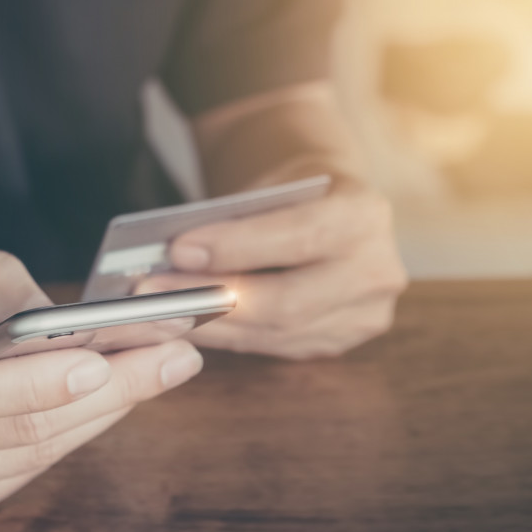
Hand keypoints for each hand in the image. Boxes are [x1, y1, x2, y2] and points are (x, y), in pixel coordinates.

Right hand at [0, 238, 202, 529]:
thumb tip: (64, 317)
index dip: (30, 383)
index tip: (100, 357)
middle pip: (15, 430)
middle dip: (110, 391)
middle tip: (177, 356)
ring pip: (31, 456)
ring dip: (104, 412)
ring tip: (161, 370)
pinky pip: (20, 471)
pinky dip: (70, 433)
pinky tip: (108, 399)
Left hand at [137, 175, 406, 359]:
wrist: (332, 209)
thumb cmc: (292, 193)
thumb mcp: (274, 185)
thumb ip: (238, 218)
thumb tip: (174, 255)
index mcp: (365, 216)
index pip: (298, 237)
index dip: (237, 248)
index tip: (180, 249)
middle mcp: (376, 271)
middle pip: (286, 301)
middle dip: (213, 297)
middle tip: (154, 291)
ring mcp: (365, 315)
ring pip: (275, 332)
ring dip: (211, 325)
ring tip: (159, 311)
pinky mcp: (341, 342)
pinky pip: (275, 346)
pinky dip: (228, 337)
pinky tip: (188, 326)